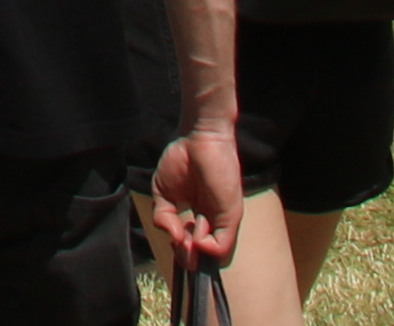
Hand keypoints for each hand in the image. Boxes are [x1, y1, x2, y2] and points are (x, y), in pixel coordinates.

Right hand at [148, 126, 243, 261]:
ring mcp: (223, 220)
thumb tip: (174, 239)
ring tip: (186, 231)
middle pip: (202, 255)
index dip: (181, 250)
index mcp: (199, 214)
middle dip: (186, 256)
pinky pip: (221, 247)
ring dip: (194, 250)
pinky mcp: (231, 217)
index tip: (173, 240)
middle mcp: (213, 220)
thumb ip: (163, 218)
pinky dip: (204, 246)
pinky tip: (194, 229)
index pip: (192, 246)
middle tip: (178, 243)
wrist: (199, 137)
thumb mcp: (163, 193)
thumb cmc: (181, 159)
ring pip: (211, 255)